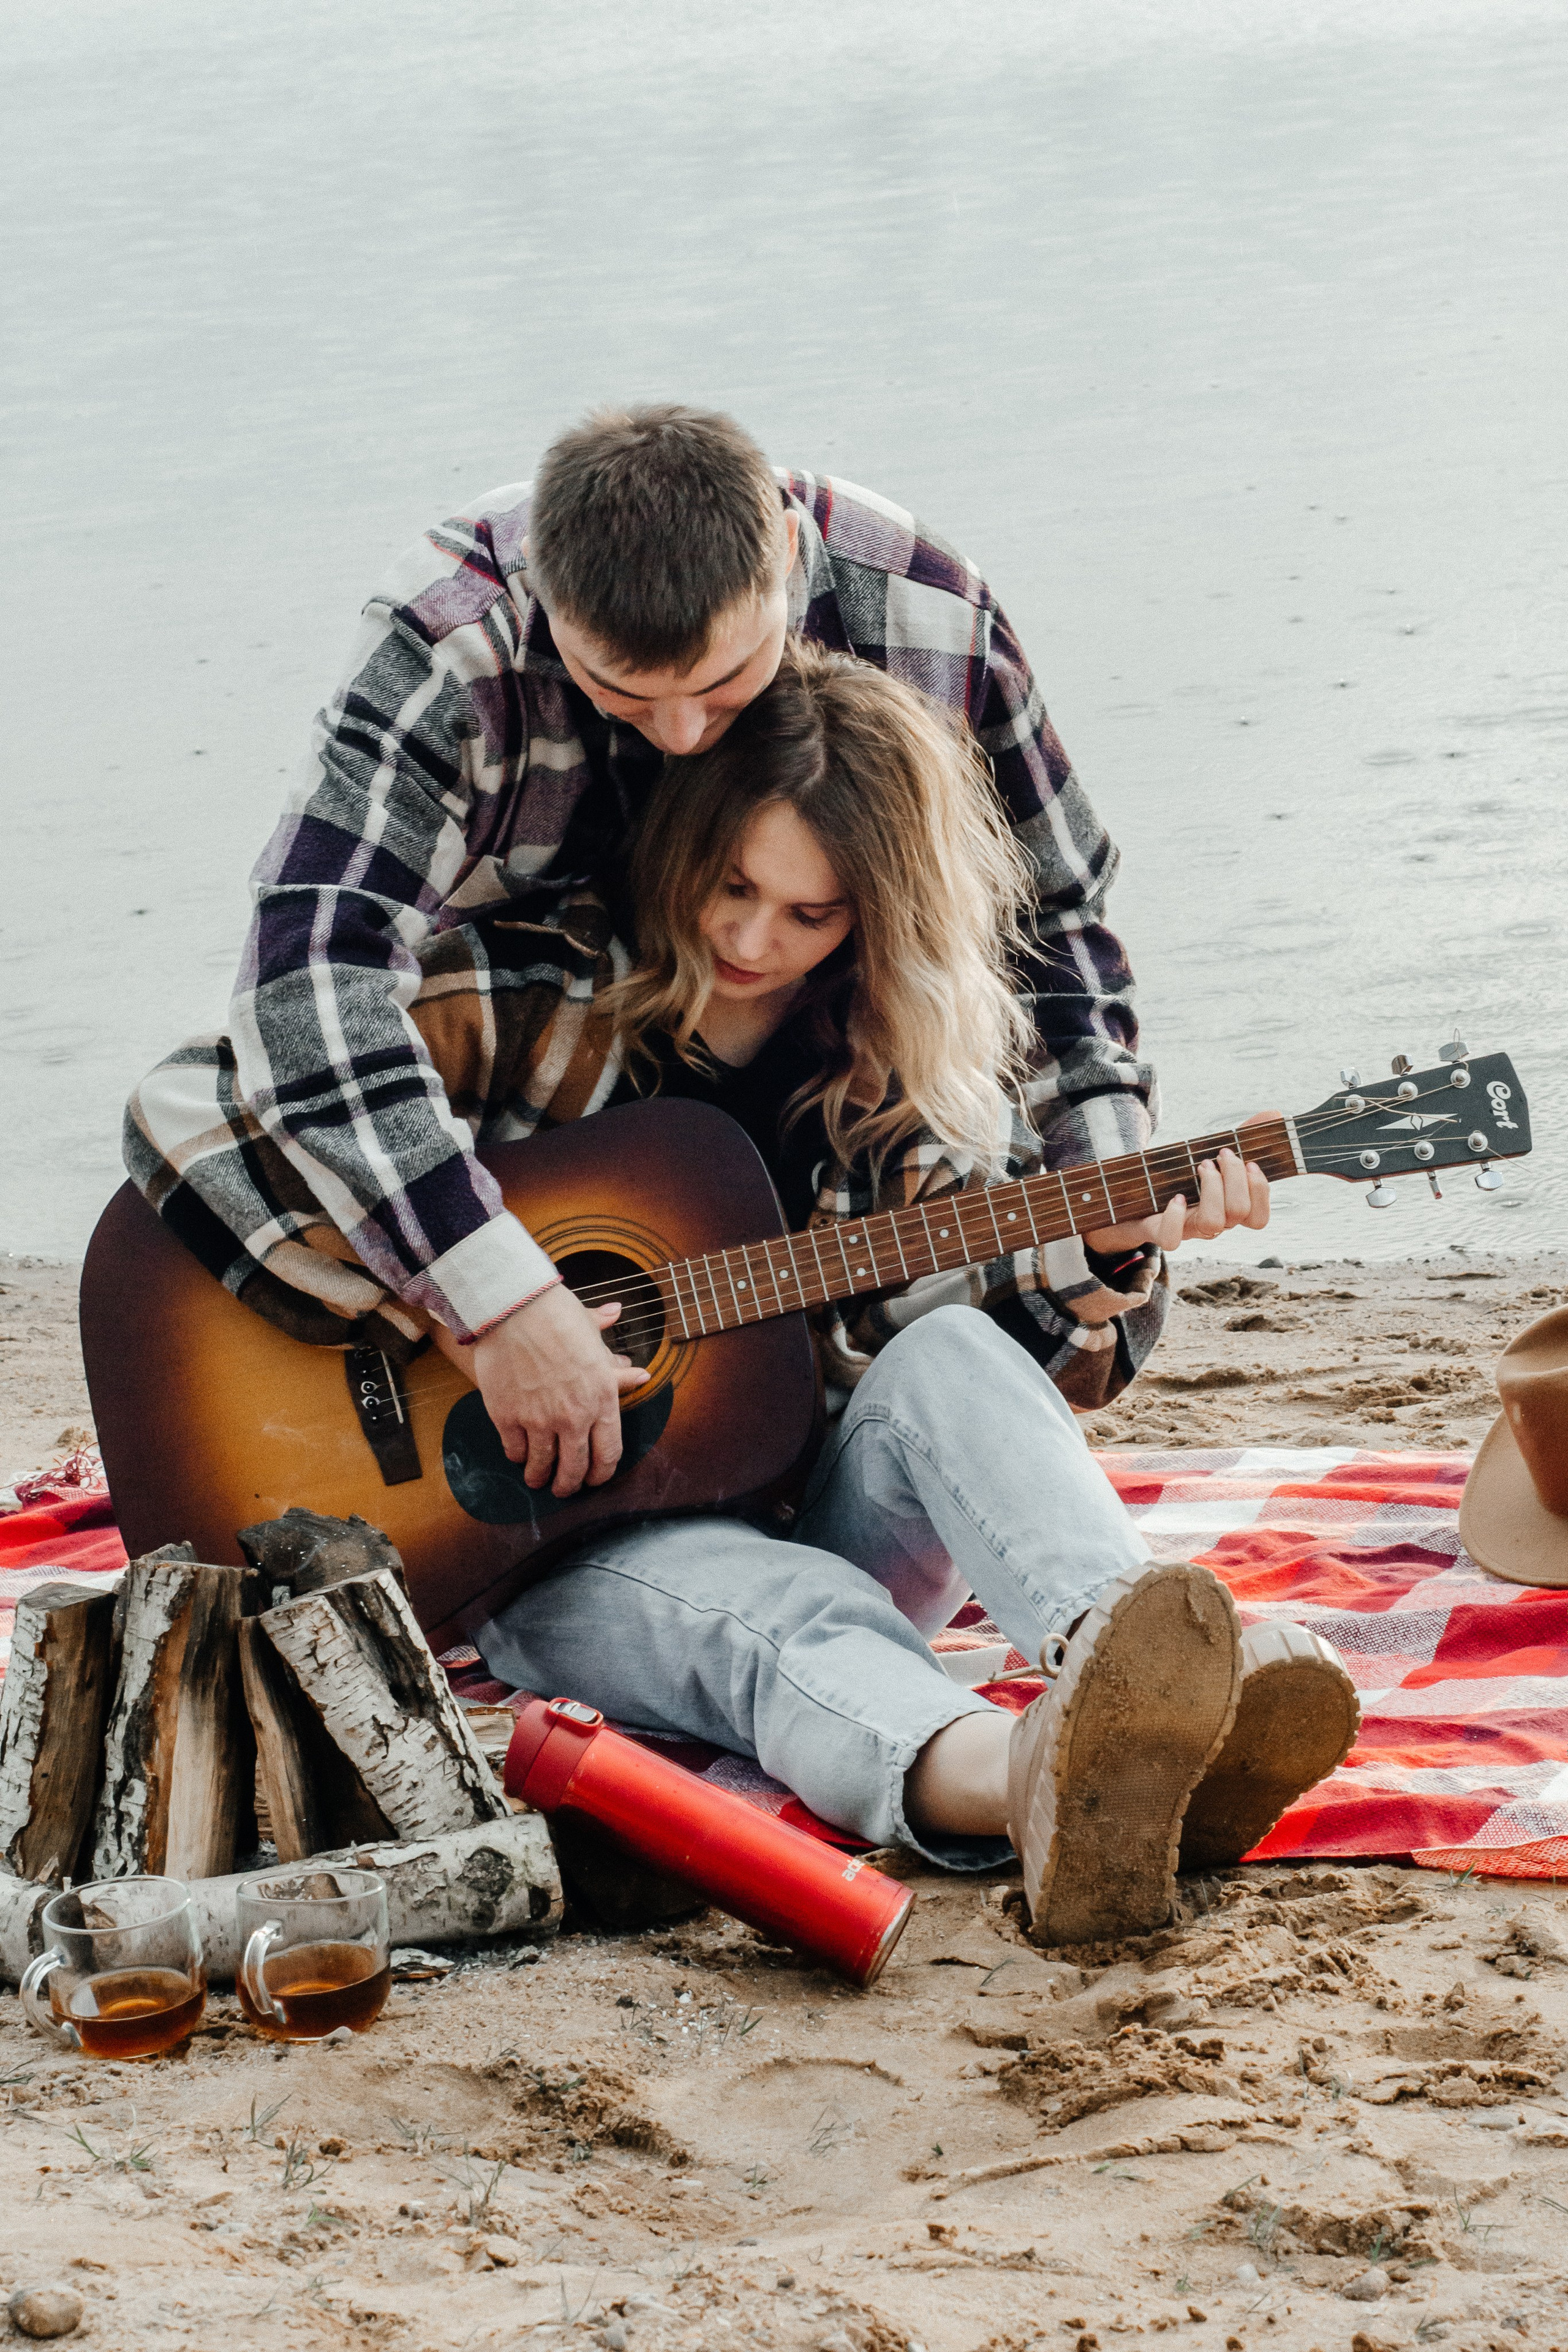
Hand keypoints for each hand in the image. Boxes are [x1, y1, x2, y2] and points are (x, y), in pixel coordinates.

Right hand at [435, 1284, 649, 1497]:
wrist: (514, 1308)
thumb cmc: (556, 1316)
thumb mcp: (593, 1341)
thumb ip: (613, 1366)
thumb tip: (640, 1373)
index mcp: (601, 1399)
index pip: (608, 1454)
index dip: (601, 1474)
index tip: (594, 1480)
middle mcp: (574, 1416)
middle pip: (575, 1469)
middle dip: (569, 1485)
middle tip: (564, 1489)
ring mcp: (539, 1420)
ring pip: (542, 1466)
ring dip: (539, 1478)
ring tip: (537, 1480)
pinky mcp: (508, 1417)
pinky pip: (515, 1450)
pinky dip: (517, 1456)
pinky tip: (518, 1454)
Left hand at [1085, 1129, 1272, 1259]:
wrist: (1129, 1199)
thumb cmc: (1177, 1176)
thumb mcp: (1208, 1152)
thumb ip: (1241, 1136)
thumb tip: (1275, 1113)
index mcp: (1227, 1210)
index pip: (1259, 1218)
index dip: (1260, 1192)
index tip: (1250, 1162)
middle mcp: (1212, 1223)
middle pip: (1239, 1214)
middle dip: (1234, 1178)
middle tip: (1219, 1155)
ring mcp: (1187, 1230)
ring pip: (1213, 1225)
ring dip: (1212, 1190)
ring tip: (1201, 1165)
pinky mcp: (1160, 1232)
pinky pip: (1173, 1238)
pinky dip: (1176, 1216)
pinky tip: (1175, 1196)